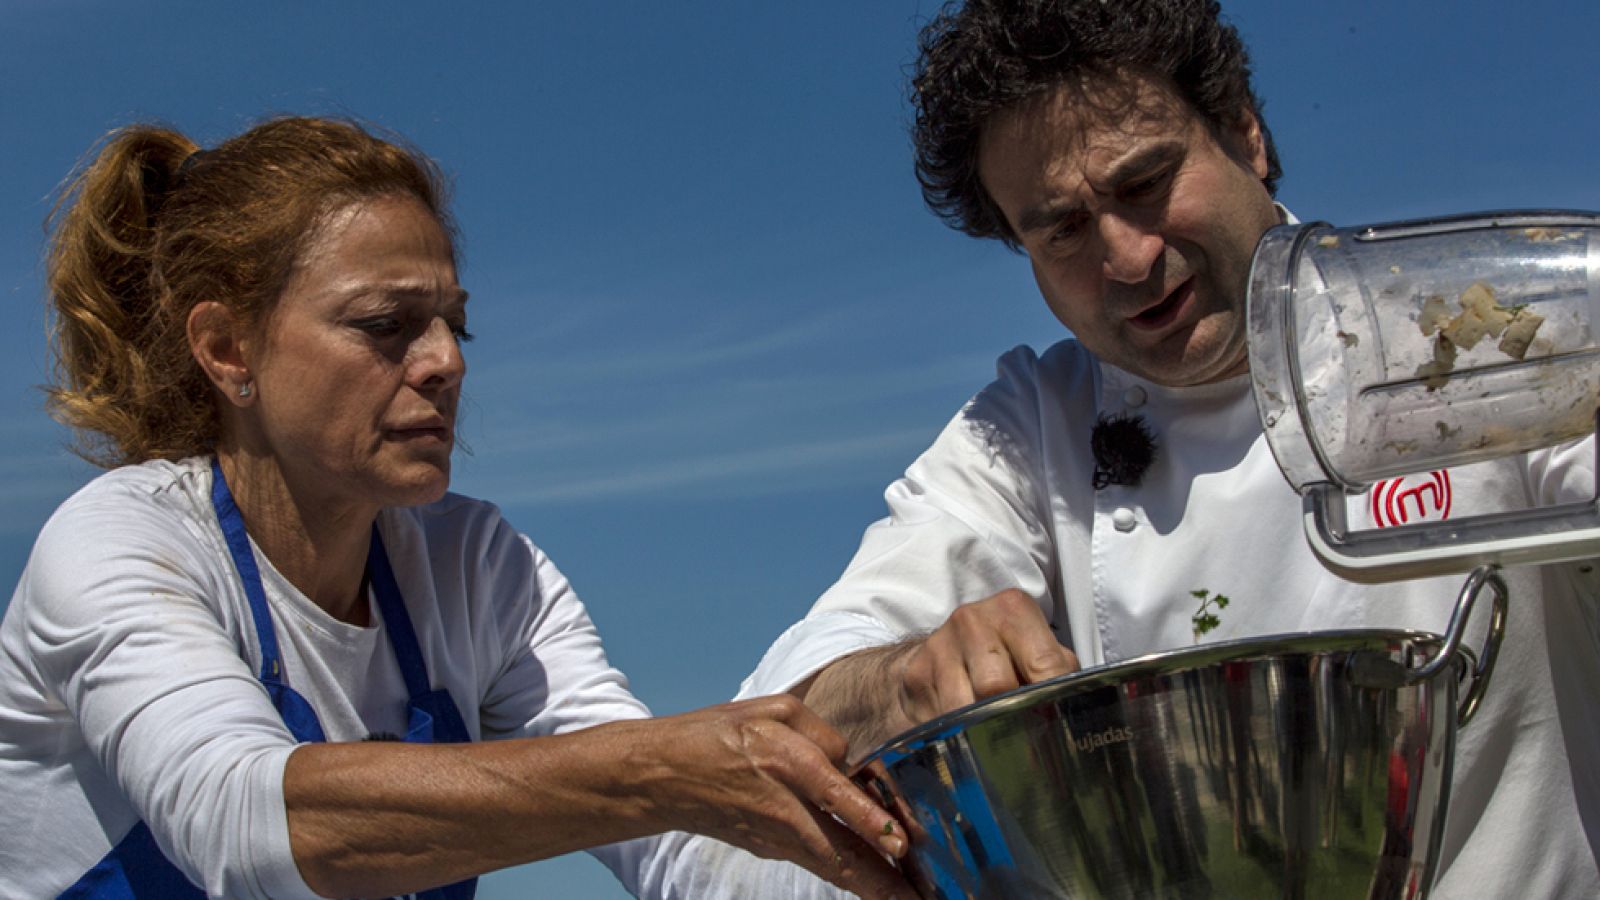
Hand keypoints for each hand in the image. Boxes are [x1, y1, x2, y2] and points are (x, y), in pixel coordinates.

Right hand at [637, 695, 912, 898]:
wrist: (663, 777)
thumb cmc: (719, 734)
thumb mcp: (772, 710)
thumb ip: (821, 733)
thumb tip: (853, 766)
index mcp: (783, 761)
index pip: (833, 793)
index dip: (868, 820)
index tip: (901, 843)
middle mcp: (782, 806)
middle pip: (838, 851)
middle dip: (881, 881)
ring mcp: (775, 836)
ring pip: (832, 867)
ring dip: (873, 887)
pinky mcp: (770, 849)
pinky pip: (818, 863)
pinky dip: (850, 877)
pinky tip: (879, 886)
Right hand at [893, 588, 1078, 724]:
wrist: (941, 650)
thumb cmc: (1002, 653)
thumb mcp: (1036, 652)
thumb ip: (1060, 672)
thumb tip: (1095, 710)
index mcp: (1013, 609)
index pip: (1045, 664)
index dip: (1054, 702)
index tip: (1058, 726)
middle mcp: (972, 620)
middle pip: (998, 686)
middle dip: (1013, 716)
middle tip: (1025, 737)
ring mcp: (940, 646)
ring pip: (965, 708)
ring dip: (982, 731)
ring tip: (996, 741)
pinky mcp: (916, 673)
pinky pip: (940, 719)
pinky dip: (957, 734)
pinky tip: (966, 733)